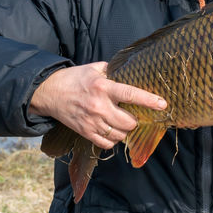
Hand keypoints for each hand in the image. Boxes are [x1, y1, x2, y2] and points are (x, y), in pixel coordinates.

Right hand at [30, 62, 166, 149]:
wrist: (49, 92)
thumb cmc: (74, 78)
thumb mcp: (94, 68)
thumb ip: (112, 70)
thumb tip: (129, 72)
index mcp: (103, 87)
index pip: (130, 94)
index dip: (148, 100)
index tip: (162, 104)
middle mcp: (99, 106)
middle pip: (128, 122)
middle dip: (135, 120)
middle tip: (133, 115)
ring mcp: (92, 122)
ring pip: (119, 134)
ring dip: (125, 130)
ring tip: (122, 122)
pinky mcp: (85, 132)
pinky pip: (107, 143)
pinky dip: (113, 140)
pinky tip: (112, 131)